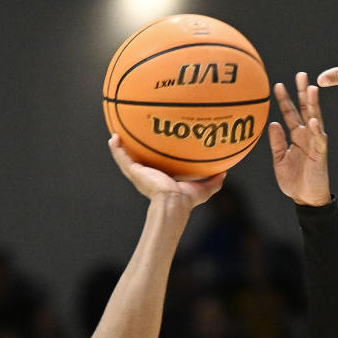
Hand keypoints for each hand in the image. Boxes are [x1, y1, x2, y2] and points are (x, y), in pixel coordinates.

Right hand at [108, 133, 225, 206]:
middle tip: (134, 136)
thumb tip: (225, 172)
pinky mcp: (134, 172)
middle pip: (139, 161)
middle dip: (136, 150)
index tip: (155, 147)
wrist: (173, 203)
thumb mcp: (202, 189)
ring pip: (126, 158)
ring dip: (121, 147)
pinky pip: (121, 158)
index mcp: (161, 180)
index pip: (156, 167)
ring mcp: (139, 174)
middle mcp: (148, 176)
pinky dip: (116, 148)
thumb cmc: (186, 200)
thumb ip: (213, 182)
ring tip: (117, 134)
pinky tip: (113, 137)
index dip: (154, 158)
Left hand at [269, 75, 330, 205]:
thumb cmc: (294, 181)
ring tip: (311, 88)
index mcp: (296, 136)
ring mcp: (315, 143)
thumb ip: (276, 142)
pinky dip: (317, 130)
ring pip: (315, 119)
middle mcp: (307, 136)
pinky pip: (319, 140)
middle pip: (305, 109)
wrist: (306, 200)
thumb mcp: (280, 160)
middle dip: (303, 92)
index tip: (277, 84)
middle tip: (301, 74)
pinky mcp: (320, 154)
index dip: (284, 99)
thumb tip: (273, 122)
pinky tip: (314, 120)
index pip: (290, 113)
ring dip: (313, 105)